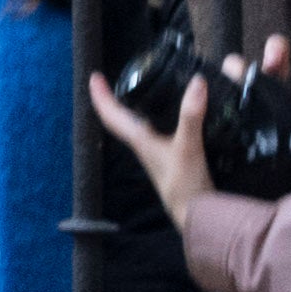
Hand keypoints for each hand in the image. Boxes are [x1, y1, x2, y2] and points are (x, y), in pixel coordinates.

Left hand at [76, 58, 218, 210]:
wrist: (195, 214)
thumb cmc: (184, 184)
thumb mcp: (188, 146)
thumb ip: (191, 115)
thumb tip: (197, 82)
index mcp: (140, 140)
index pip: (111, 115)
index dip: (100, 96)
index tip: (93, 77)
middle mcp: (143, 145)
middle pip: (118, 119)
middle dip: (110, 99)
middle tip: (108, 79)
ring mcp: (154, 152)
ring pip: (133, 126)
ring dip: (127, 108)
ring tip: (130, 90)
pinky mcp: (169, 157)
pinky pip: (150, 132)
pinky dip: (149, 118)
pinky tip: (160, 116)